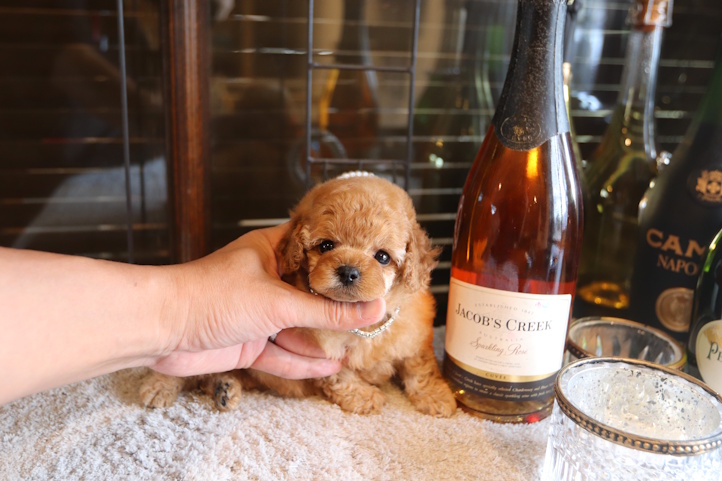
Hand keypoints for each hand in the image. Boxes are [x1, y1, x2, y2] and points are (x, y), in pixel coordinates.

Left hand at [149, 223, 385, 379]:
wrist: (160, 328)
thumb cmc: (212, 295)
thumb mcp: (279, 302)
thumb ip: (327, 312)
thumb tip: (372, 311)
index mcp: (272, 251)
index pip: (316, 249)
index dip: (343, 259)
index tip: (373, 267)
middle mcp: (266, 279)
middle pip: (310, 294)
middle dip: (337, 308)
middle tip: (372, 313)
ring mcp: (256, 313)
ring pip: (297, 327)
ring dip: (323, 339)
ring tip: (359, 345)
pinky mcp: (246, 342)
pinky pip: (281, 352)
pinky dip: (303, 360)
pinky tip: (330, 367)